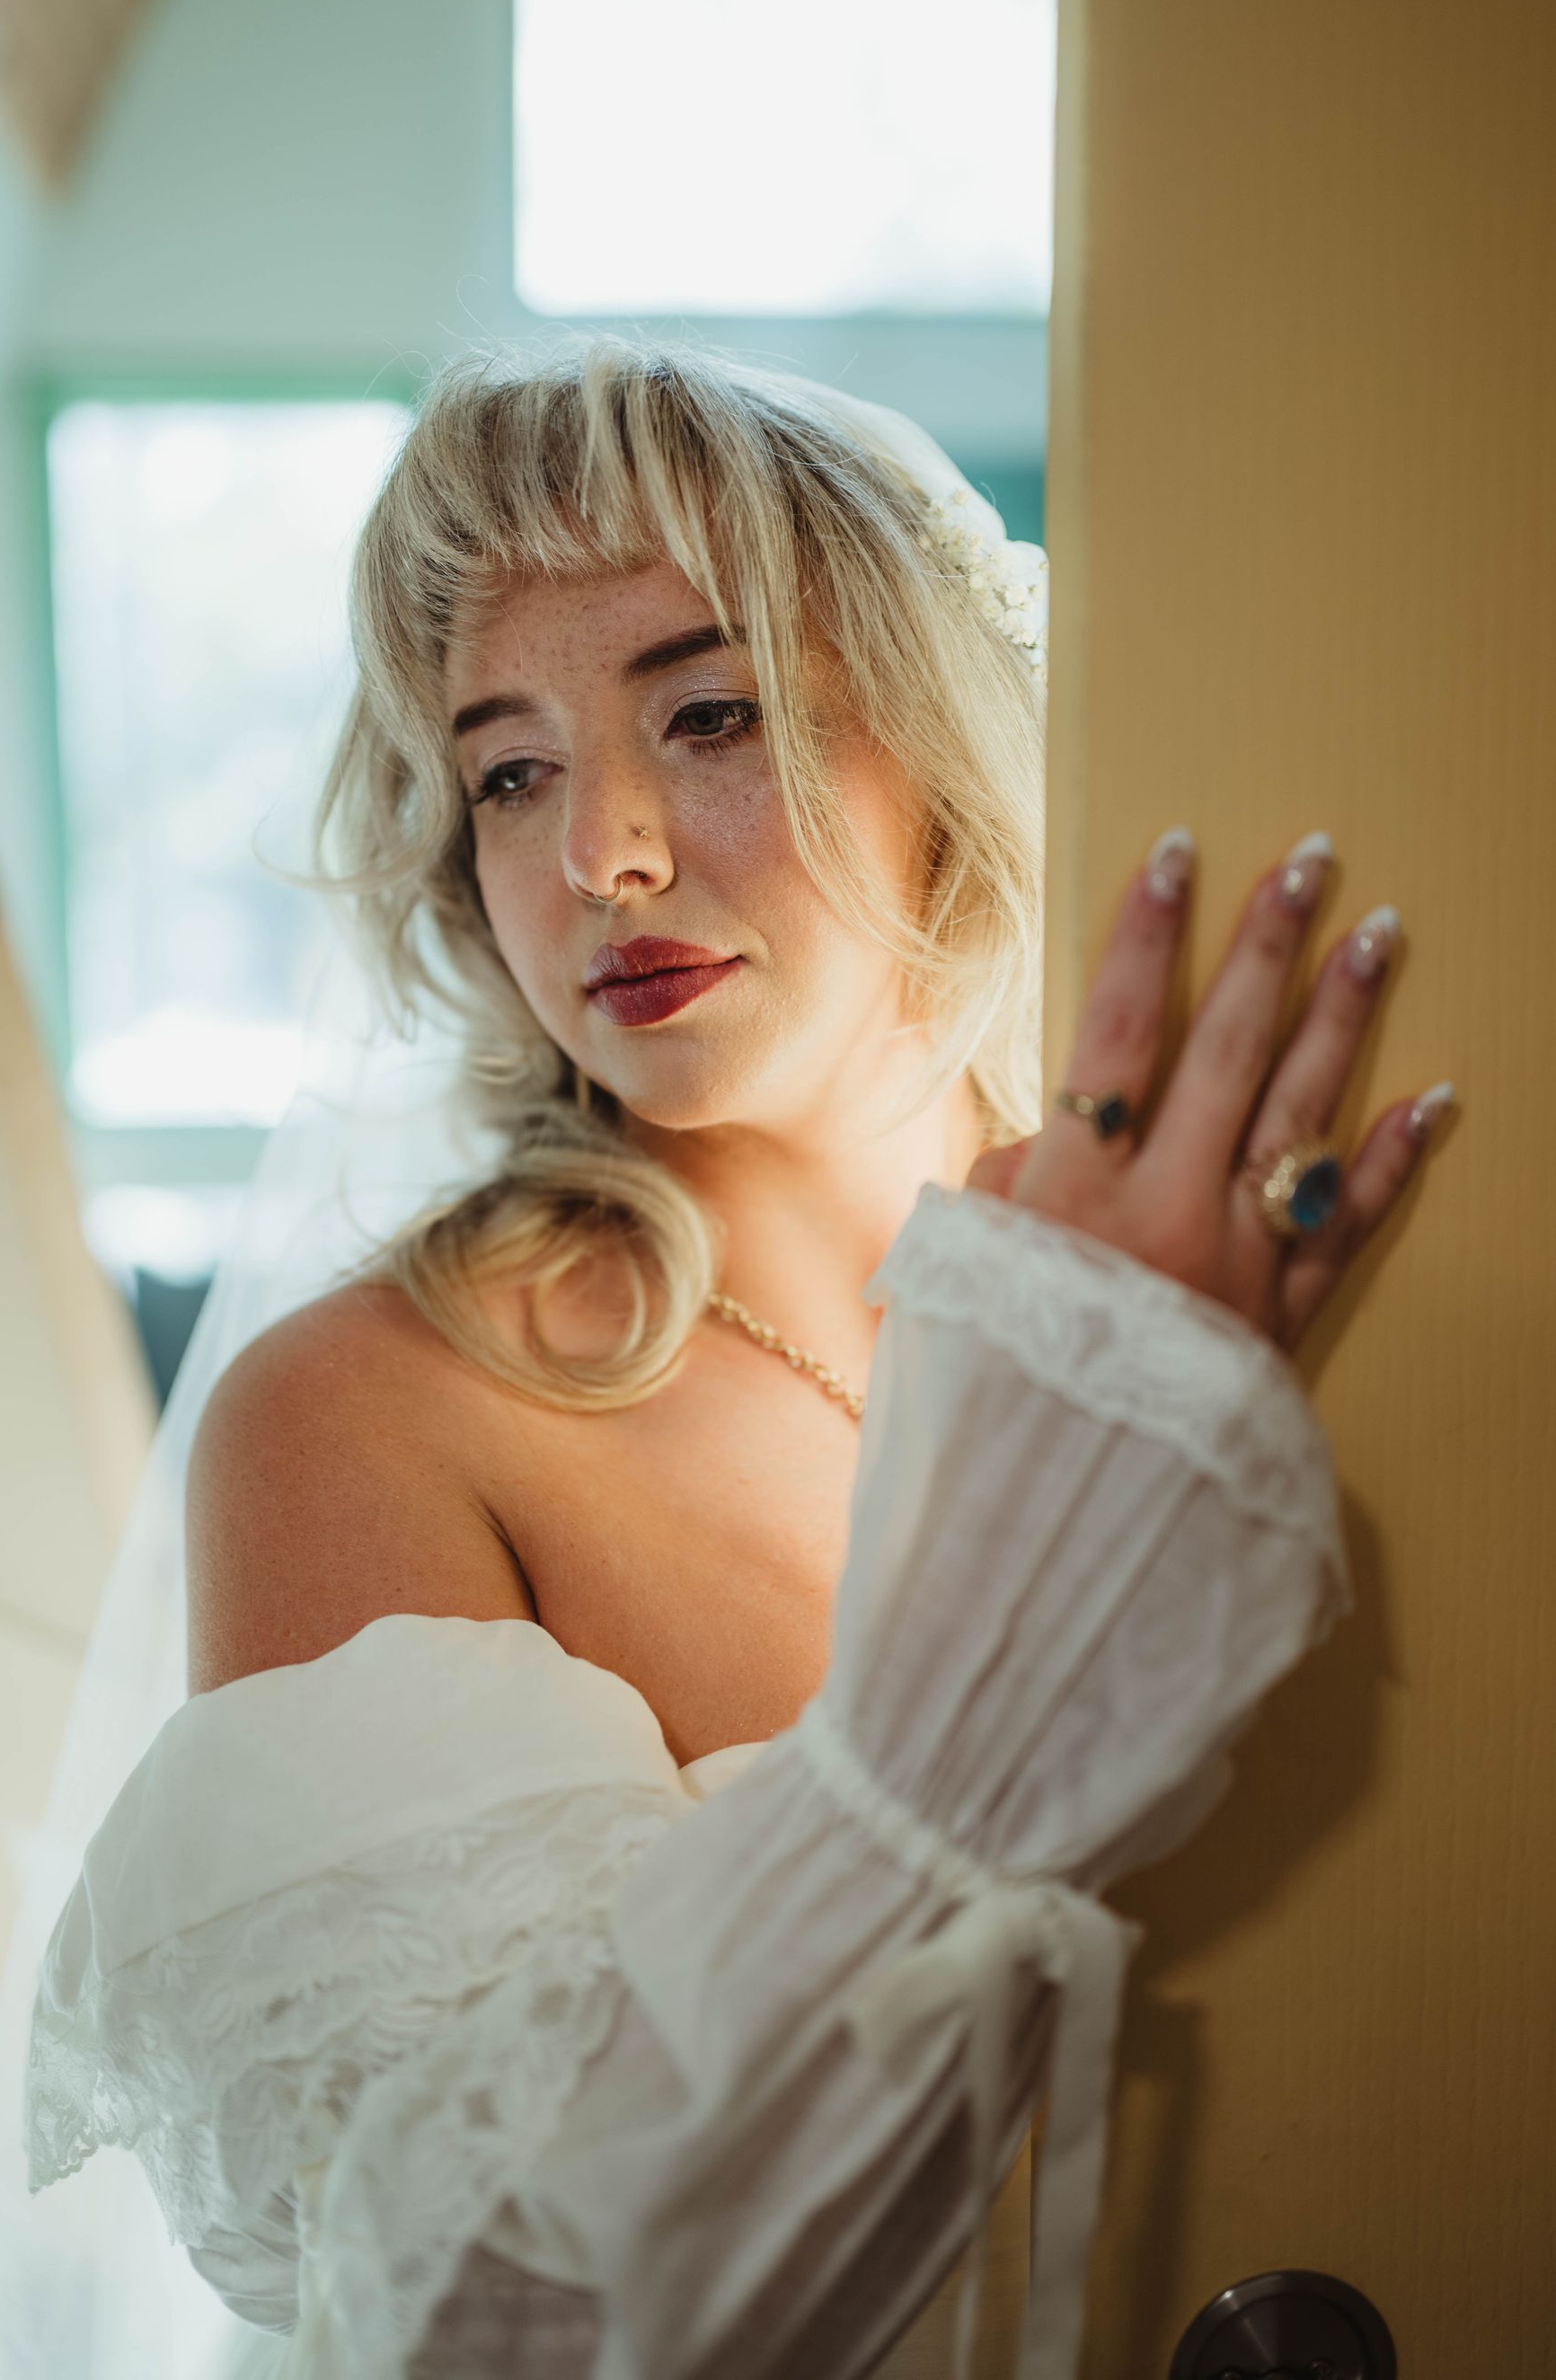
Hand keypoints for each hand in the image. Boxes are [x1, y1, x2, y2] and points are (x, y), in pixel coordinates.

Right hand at [965, 827, 1457, 1354]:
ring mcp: (1232, 1267)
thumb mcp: (954, 1283)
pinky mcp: (1278, 1322)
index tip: (1176, 853)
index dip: (1142, 939)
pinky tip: (1433, 1099)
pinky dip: (1387, 1162)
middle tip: (1310, 858)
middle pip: (1226, 1053)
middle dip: (1265, 947)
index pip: (1111, 1034)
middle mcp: (1161, 1215)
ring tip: (1379, 934)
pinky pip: (1345, 1228)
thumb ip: (998, 1194)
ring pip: (1299, 1118)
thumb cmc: (981, 1402)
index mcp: (1067, 1196)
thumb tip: (1044, 1141)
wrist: (1048, 1535)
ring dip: (1341, 1018)